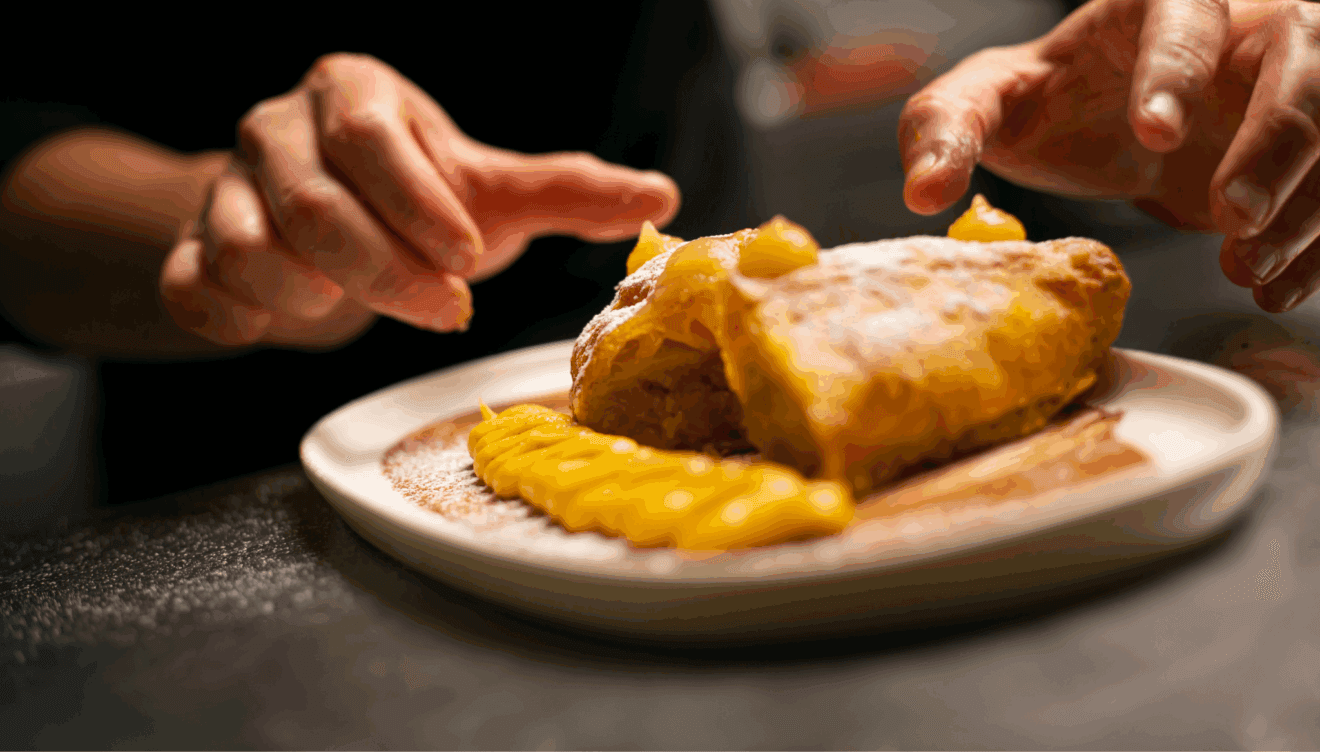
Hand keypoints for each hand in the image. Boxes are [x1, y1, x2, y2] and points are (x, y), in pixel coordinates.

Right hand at [161, 53, 679, 344]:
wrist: (331, 222)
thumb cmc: (420, 201)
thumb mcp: (494, 192)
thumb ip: (568, 192)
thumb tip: (660, 197)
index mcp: (351, 94)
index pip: (371, 140)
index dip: (418, 204)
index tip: (465, 257)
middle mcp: (276, 128)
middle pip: (313, 205)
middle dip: (385, 273)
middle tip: (442, 309)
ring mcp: (222, 187)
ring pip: (247, 250)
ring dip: (313, 297)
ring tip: (358, 303)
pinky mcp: (191, 246)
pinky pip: (192, 289)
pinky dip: (237, 319)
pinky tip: (282, 321)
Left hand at [898, 0, 1319, 311]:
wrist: (1112, 125)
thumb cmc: (1056, 103)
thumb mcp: (990, 106)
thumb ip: (947, 129)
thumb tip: (924, 191)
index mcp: (1157, 4)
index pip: (1186, 11)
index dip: (1177, 67)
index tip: (1154, 133)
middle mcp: (1243, 29)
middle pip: (1299, 57)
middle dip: (1277, 139)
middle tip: (1231, 215)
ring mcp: (1291, 83)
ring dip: (1305, 200)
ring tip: (1244, 265)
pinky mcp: (1311, 146)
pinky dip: (1316, 240)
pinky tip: (1272, 284)